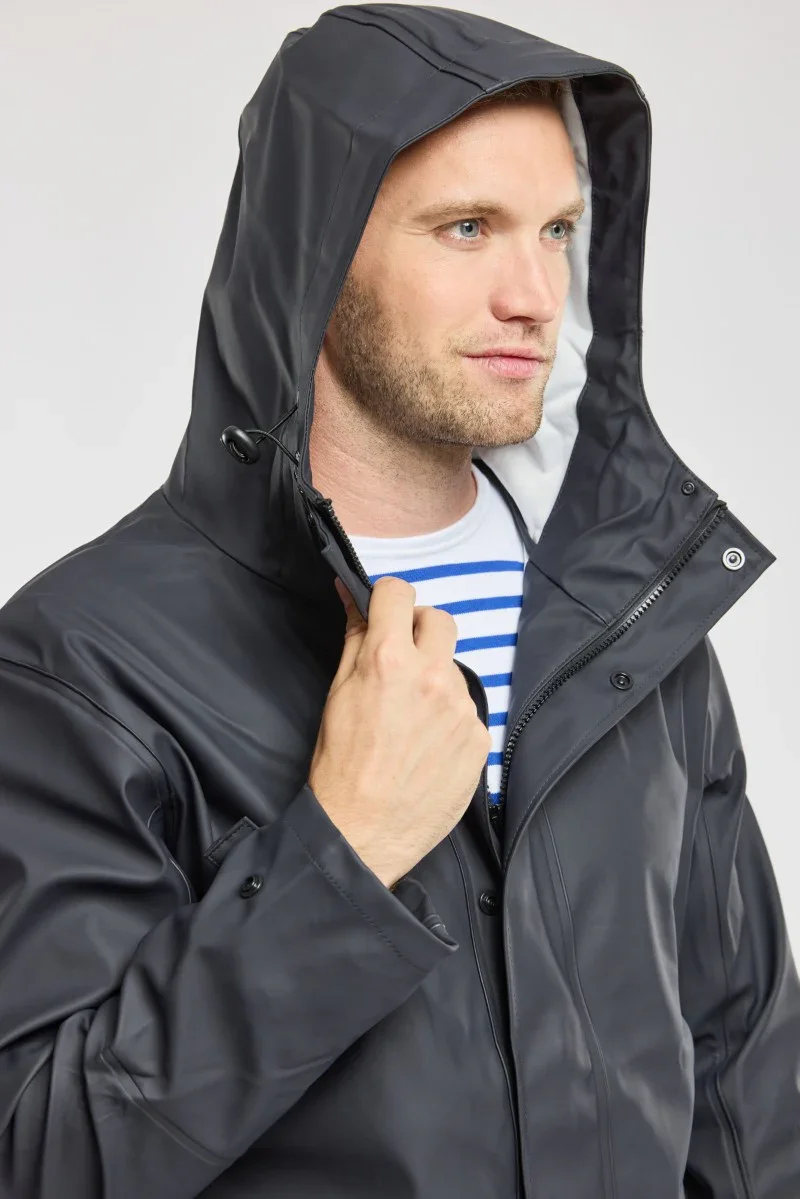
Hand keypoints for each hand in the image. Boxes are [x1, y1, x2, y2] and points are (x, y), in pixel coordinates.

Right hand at [308, 576, 491, 889]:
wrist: (364, 832)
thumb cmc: (341, 766)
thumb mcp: (337, 694)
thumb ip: (353, 638)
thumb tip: (351, 595)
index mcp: (389, 660)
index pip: (399, 592)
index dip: (387, 601)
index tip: (384, 616)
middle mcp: (432, 677)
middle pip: (440, 620)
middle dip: (419, 631)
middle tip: (401, 660)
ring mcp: (461, 708)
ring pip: (454, 668)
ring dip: (435, 678)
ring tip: (410, 717)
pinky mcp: (478, 737)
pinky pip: (466, 709)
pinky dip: (449, 717)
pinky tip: (427, 744)